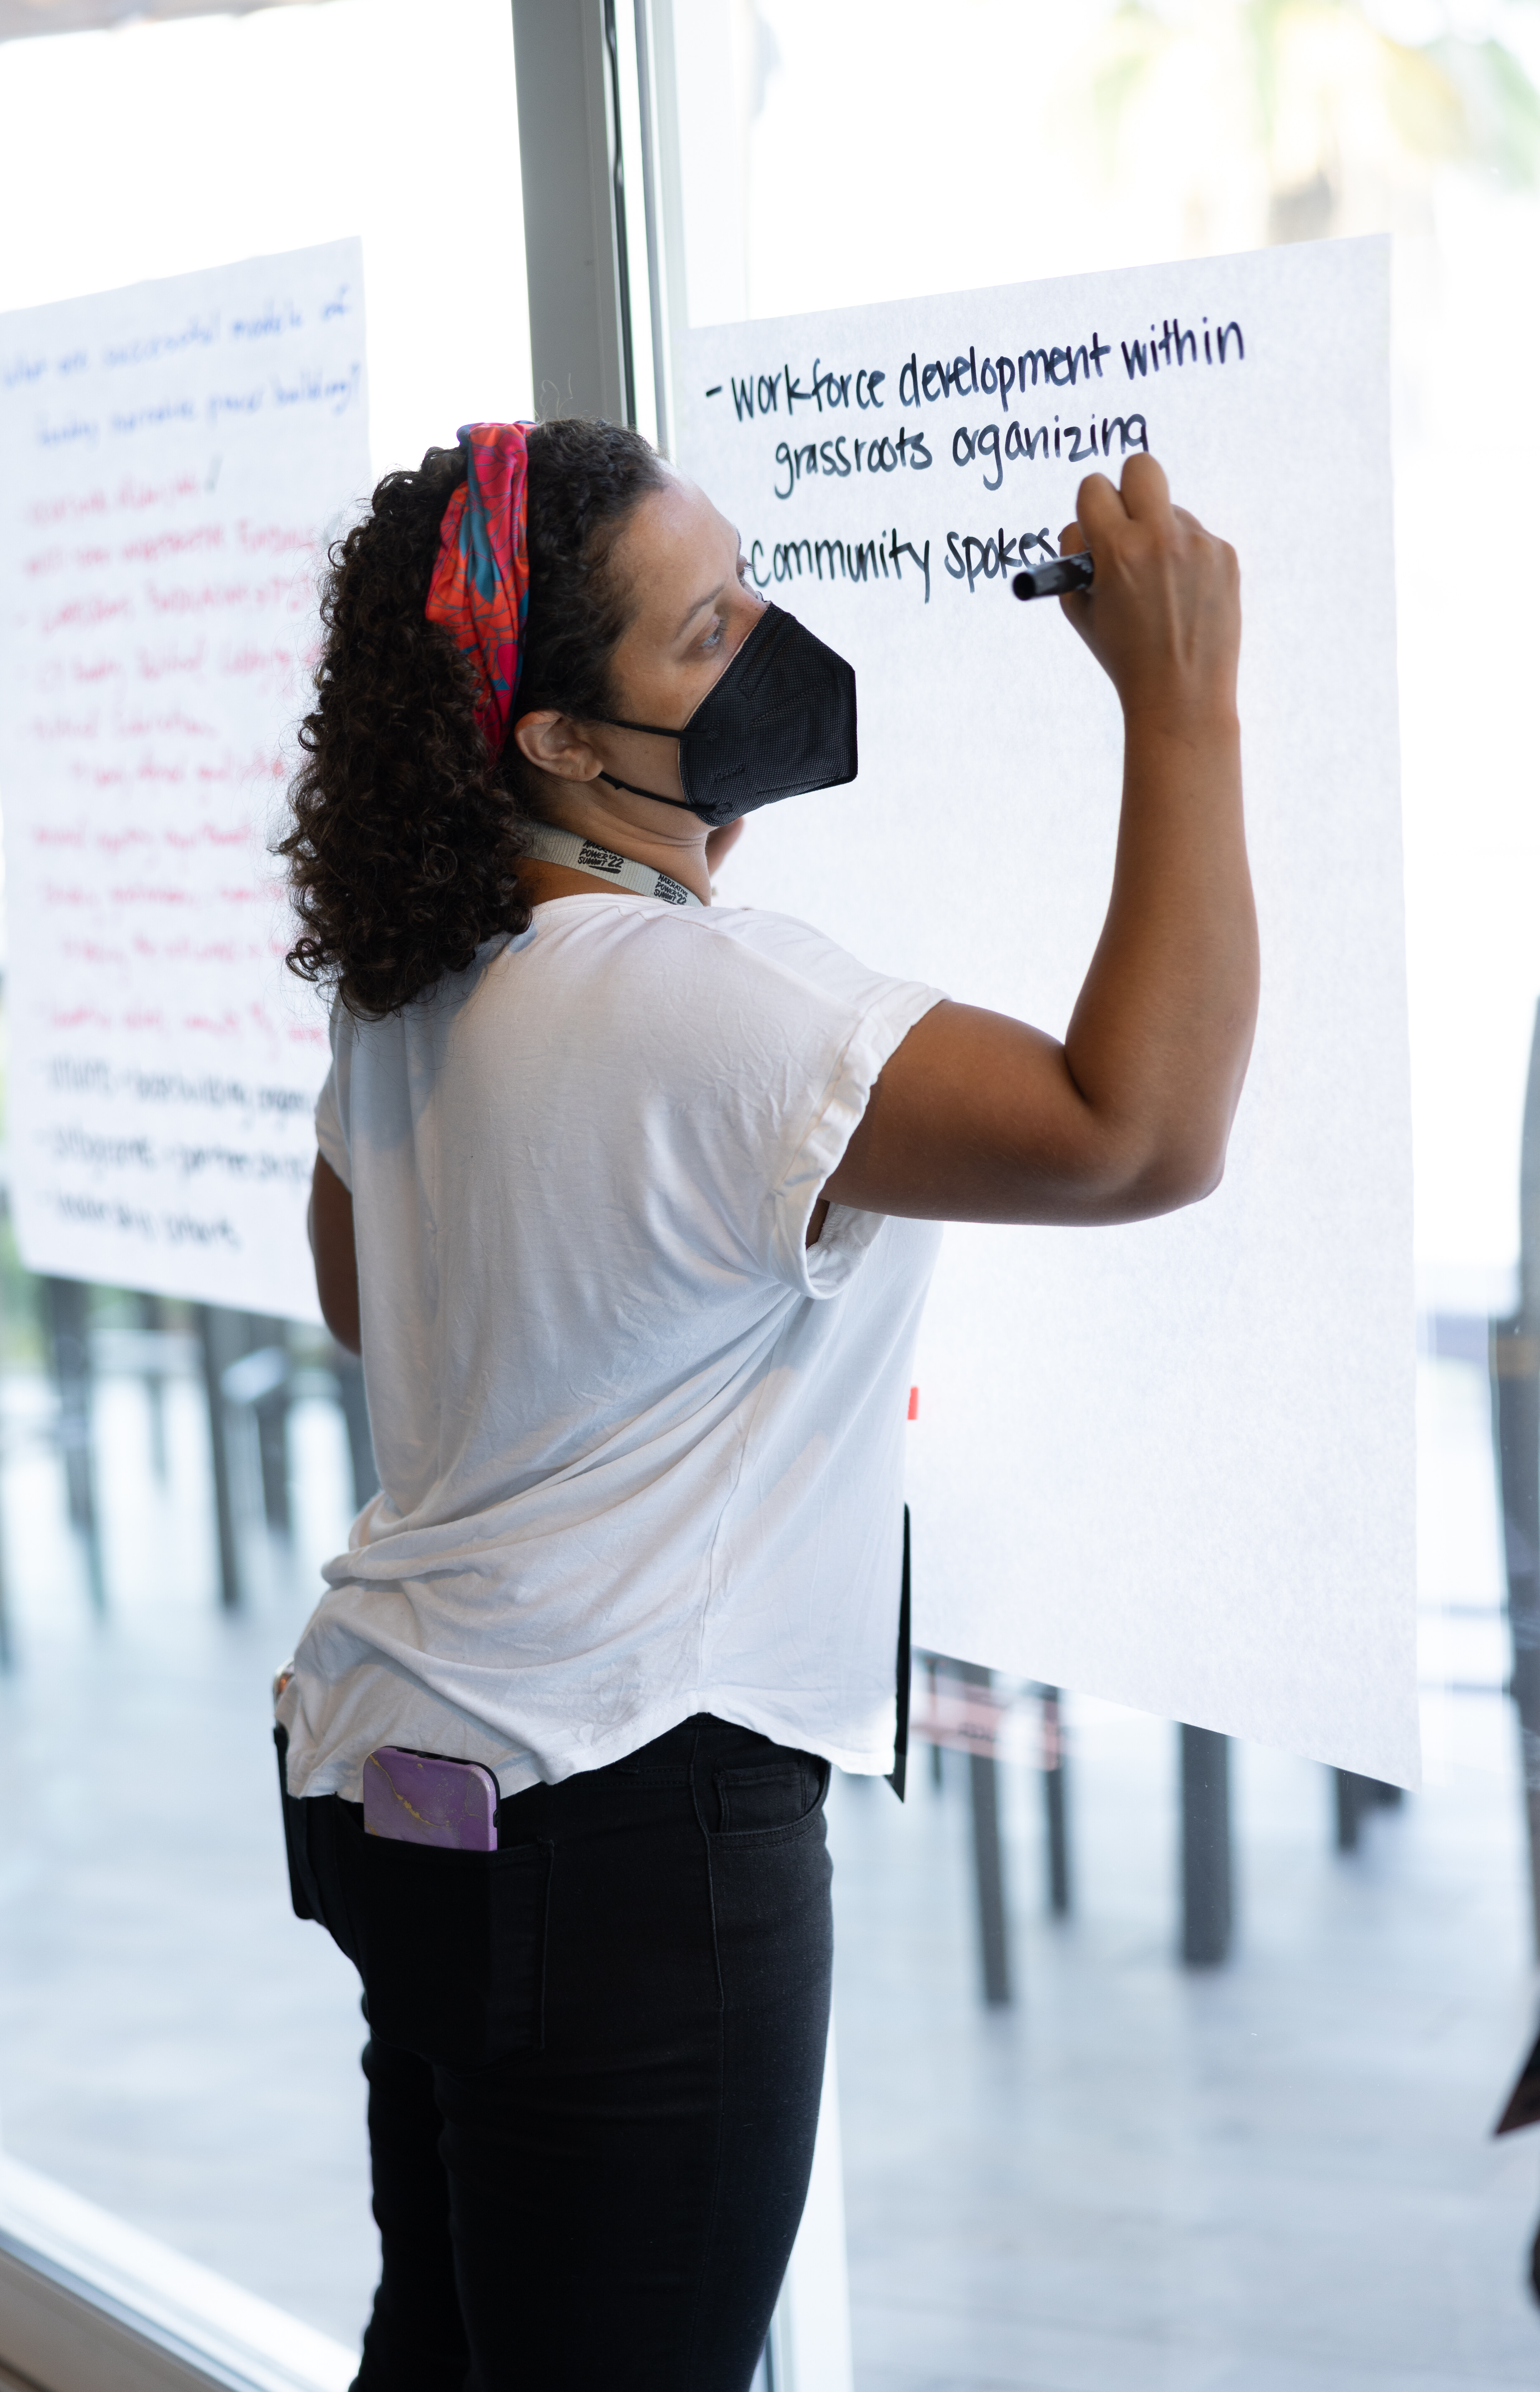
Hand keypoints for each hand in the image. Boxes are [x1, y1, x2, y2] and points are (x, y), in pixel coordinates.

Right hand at [1058, 454, 1238, 732]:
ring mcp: (1199, 545)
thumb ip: (1075, 556)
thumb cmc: (1123, 654)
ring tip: (1159, 586)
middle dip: (1128, 486)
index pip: (1094, 487)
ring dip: (1160, 535)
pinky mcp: (1225, 555)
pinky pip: (1196, 537)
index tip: (1095, 528)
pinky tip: (1183, 596)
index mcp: (1118, 551)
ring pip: (1171, 510)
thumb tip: (1086, 521)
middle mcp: (1161, 539)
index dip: (1090, 508)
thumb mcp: (1079, 609)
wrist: (1181, 695)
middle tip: (1128, 521)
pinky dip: (1186, 559)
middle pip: (1141, 466)